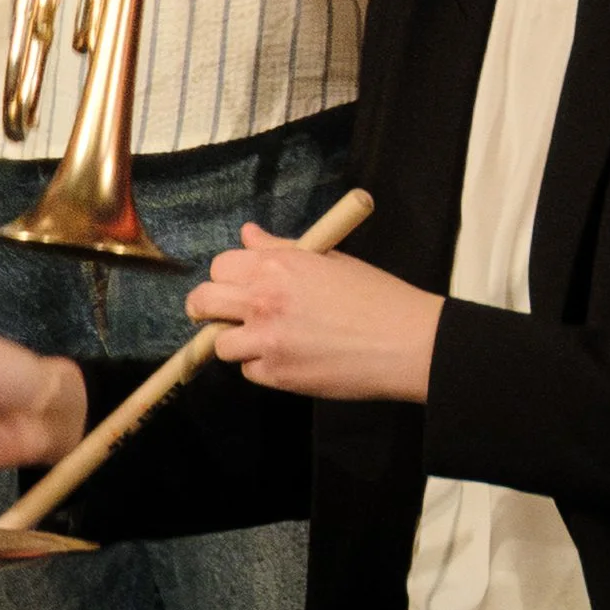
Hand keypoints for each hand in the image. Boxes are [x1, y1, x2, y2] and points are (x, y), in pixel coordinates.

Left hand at [186, 222, 441, 399]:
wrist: (407, 342)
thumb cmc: (375, 296)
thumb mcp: (328, 259)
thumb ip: (279, 249)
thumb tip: (247, 234)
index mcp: (276, 265)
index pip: (220, 266)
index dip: (227, 276)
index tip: (236, 286)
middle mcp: (263, 299)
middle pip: (202, 302)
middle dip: (206, 308)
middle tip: (221, 315)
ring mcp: (267, 340)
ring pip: (220, 343)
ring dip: (236, 342)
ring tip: (263, 340)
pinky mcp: (277, 374)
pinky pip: (249, 371)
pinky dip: (262, 367)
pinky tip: (289, 359)